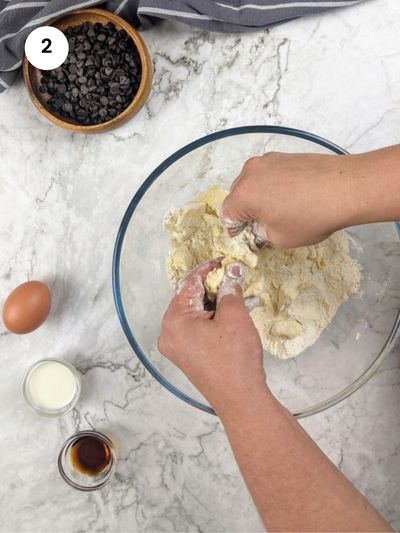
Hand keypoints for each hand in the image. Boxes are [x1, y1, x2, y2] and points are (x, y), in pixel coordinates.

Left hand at [158, 259, 266, 412]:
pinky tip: (228, 315)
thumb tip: (232, 269)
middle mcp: (168, 333)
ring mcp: (175, 347)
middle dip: (211, 287)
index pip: (188, 284)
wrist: (240, 399)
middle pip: (188, 299)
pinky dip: (210, 319)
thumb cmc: (235, 357)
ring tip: (233, 296)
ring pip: (192, 314)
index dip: (207, 270)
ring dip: (212, 303)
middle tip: (231, 278)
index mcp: (174, 321)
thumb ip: (230, 288)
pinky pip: (195, 329)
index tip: (224, 261)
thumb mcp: (234, 316)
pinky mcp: (186, 357)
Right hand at [221, 152, 358, 247]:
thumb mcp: (279, 237)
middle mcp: (250, 172)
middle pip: (238, 196)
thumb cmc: (310, 217)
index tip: (249, 237)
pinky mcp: (285, 156)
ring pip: (253, 183)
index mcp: (243, 194)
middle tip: (264, 226)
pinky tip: (291, 197)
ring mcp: (268, 160)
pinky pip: (269, 174)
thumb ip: (260, 233)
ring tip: (280, 211)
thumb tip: (258, 228)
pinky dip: (273, 186)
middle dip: (246, 212)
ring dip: (260, 198)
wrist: (346, 188)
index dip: (236, 230)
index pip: (227, 215)